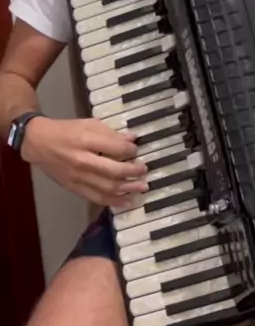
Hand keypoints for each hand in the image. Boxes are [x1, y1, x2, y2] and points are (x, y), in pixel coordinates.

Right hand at [21, 117, 147, 207]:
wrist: (38, 143)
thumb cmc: (66, 130)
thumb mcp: (88, 124)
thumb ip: (110, 133)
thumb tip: (132, 140)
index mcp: (86, 141)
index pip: (115, 149)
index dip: (131, 151)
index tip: (137, 151)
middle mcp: (82, 161)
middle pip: (113, 171)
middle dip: (133, 172)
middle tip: (144, 171)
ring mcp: (77, 177)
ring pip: (107, 188)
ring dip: (127, 189)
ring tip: (142, 188)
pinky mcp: (73, 188)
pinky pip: (96, 198)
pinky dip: (113, 201)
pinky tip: (127, 201)